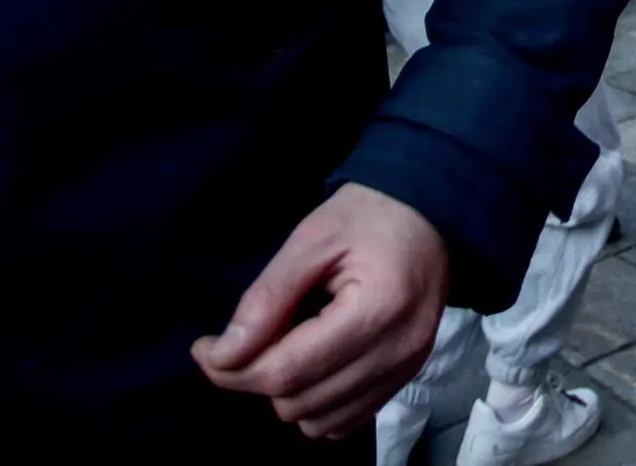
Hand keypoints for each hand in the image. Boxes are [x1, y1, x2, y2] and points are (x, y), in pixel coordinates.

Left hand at [193, 185, 448, 438]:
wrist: (430, 213)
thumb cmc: (367, 216)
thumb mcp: (310, 239)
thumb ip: (267, 299)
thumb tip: (221, 356)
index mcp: (376, 310)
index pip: (286, 371)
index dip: (231, 368)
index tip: (204, 346)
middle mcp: (398, 351)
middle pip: (297, 401)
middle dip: (256, 376)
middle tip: (247, 339)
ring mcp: (407, 370)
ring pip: (318, 421)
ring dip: (287, 393)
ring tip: (288, 345)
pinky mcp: (406, 378)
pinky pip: (346, 422)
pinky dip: (317, 404)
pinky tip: (313, 364)